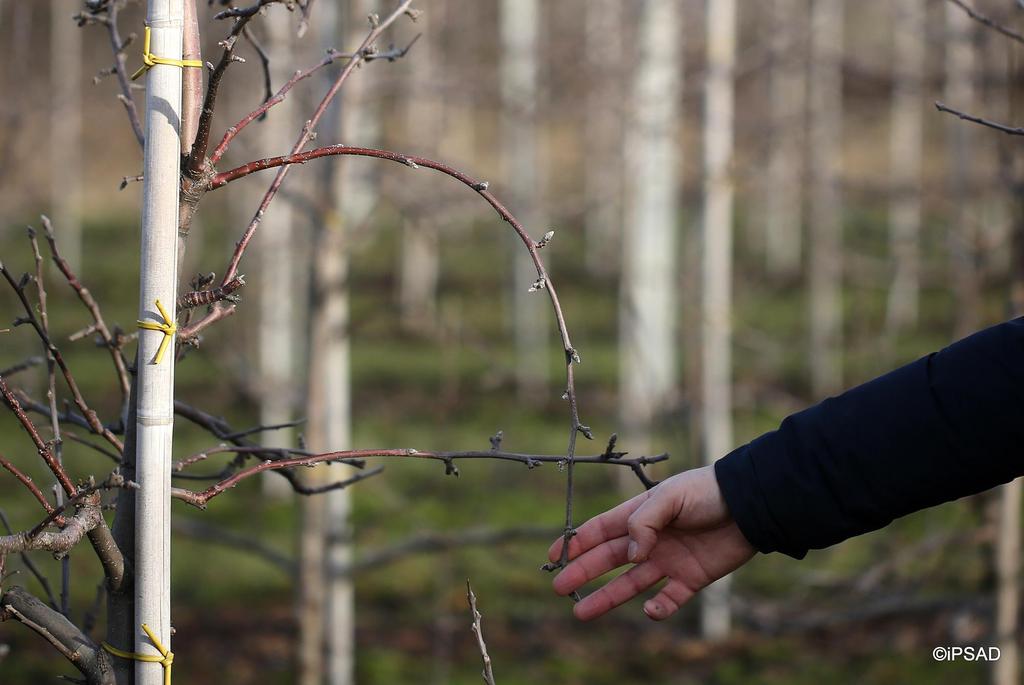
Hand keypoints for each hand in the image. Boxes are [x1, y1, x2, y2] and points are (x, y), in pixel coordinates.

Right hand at [547, 465, 754, 620]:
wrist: (750, 505)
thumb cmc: (707, 492)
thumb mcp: (670, 497)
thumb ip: (644, 522)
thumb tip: (631, 553)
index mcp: (640, 515)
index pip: (600, 531)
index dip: (576, 543)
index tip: (553, 557)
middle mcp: (650, 540)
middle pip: (608, 559)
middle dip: (582, 572)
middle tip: (560, 588)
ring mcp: (669, 560)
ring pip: (630, 584)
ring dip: (607, 598)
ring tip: (582, 614)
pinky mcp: (692, 579)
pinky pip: (669, 599)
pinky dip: (658, 608)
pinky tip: (649, 611)